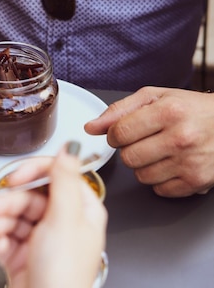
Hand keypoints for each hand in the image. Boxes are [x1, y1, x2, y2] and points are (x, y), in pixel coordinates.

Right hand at [0, 145, 106, 287]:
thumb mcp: (64, 219)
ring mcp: (41, 241)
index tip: (13, 178)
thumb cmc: (64, 278)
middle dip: (6, 203)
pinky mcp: (23, 258)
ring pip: (12, 217)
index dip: (32, 173)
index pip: (55, 176)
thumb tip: (71, 147)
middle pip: (27, 197)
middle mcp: (61, 223)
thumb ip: (64, 179)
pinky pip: (4, 238)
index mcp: (80, 210)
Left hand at [85, 86, 213, 196]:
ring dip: (145, 166)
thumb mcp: (157, 97)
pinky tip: (172, 164)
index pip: (120, 132)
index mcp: (168, 111)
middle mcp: (180, 137)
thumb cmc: (194, 109)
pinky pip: (159, 190)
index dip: (115, 135)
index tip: (123, 133)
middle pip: (128, 157)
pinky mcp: (195, 182)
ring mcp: (189, 162)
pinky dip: (161, 180)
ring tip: (161, 152)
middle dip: (130, 150)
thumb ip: (120, 110)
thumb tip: (92, 127)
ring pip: (141, 176)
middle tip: (146, 141)